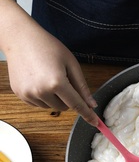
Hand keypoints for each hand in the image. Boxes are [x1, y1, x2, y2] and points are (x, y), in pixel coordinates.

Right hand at [0, 0, 97, 125]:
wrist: (20, 38)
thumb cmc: (48, 47)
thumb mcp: (71, 64)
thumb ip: (82, 87)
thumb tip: (92, 104)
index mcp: (57, 83)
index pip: (77, 105)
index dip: (88, 115)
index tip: (96, 123)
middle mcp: (42, 91)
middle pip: (65, 107)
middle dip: (69, 98)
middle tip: (63, 80)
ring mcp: (29, 94)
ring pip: (52, 107)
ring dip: (56, 98)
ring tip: (49, 77)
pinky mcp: (20, 95)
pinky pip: (39, 104)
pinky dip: (44, 97)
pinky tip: (39, 80)